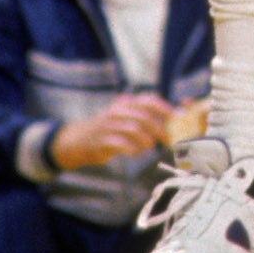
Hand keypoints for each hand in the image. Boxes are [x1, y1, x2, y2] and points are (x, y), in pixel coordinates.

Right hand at [51, 93, 169, 171]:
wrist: (78, 139)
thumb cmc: (108, 128)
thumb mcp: (123, 115)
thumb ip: (143, 114)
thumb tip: (171, 119)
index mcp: (125, 103)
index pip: (148, 100)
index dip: (164, 108)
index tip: (175, 118)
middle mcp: (117, 111)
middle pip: (144, 117)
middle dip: (159, 129)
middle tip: (167, 139)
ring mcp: (108, 126)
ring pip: (133, 129)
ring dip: (146, 139)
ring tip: (149, 146)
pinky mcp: (101, 141)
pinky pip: (121, 144)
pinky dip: (132, 148)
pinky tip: (135, 152)